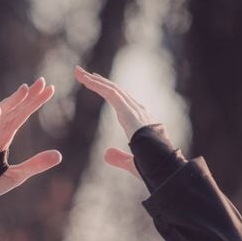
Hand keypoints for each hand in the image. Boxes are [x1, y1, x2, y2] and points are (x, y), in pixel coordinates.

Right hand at [0, 77, 61, 198]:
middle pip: (15, 110)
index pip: (23, 114)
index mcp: (5, 136)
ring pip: (0, 115)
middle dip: (28, 96)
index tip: (50, 89)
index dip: (35, 101)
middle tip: (43, 82)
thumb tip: (59, 155)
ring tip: (25, 90)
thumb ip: (36, 165)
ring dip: (12, 102)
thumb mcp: (17, 175)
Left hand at [74, 65, 169, 179]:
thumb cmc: (153, 167)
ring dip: (94, 80)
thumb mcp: (132, 164)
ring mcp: (134, 109)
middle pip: (115, 90)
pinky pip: (110, 94)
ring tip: (79, 73)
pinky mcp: (128, 111)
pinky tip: (86, 80)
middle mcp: (138, 111)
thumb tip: (106, 154)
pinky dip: (97, 86)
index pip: (122, 101)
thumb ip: (119, 158)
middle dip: (99, 81)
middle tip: (82, 74)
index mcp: (140, 121)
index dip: (108, 92)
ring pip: (112, 89)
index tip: (96, 85)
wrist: (163, 164)